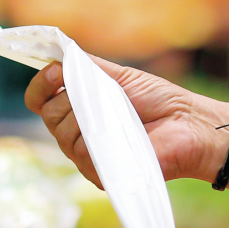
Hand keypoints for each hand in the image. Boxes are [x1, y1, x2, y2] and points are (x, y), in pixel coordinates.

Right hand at [26, 58, 228, 187]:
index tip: (54, 71)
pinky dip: (96, 133)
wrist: (189, 124)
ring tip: (113, 108)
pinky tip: (115, 127)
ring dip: (84, 113)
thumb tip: (57, 54)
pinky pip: (82, 151)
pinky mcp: (100, 173)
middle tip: (95, 91)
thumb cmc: (159, 101)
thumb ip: (86, 67)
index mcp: (79, 111)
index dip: (40, 85)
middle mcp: (77, 136)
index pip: (40, 102)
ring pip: (62, 133)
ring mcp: (87, 157)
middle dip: (66, 96)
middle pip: (48, 116)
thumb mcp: (119, 76)